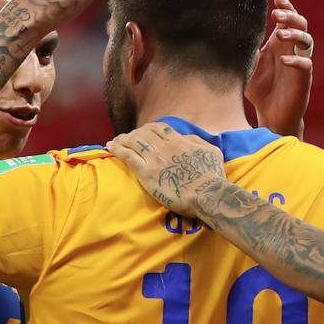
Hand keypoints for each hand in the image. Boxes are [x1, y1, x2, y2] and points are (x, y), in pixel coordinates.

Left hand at [107, 123, 225, 217]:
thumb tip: (184, 138)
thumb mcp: (211, 152)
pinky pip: (128, 156)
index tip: (143, 132)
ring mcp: (154, 159)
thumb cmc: (212, 177)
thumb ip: (196, 141)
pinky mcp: (146, 173)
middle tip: (127, 138)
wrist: (207, 194)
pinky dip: (117, 149)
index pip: (159, 128)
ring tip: (114, 141)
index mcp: (179, 141)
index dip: (149, 128)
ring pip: (133, 142)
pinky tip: (110, 146)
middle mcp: (164, 146)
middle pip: (143, 133)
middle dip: (133, 134)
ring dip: (122, 139)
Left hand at [246, 0, 312, 137]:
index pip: (287, 20)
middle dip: (291, 16)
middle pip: (300, 24)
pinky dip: (296, 60)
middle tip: (277, 15)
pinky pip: (306, 64)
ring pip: (307, 41)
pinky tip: (283, 60)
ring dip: (294, 34)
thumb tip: (237, 34)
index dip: (286, 7)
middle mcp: (291, 51)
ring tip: (280, 34)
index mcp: (279, 45)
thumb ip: (247, 52)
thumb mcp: (249, 68)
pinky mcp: (303, 80)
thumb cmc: (260, 92)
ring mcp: (299, 64)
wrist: (271, 117)